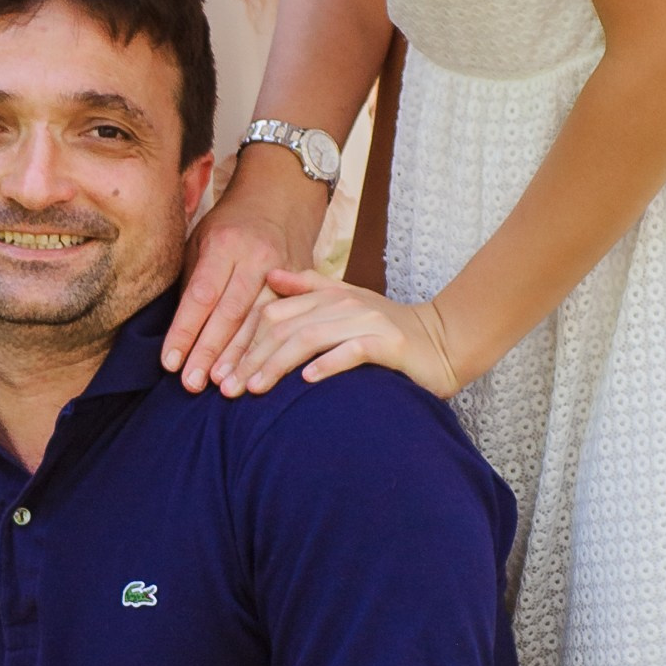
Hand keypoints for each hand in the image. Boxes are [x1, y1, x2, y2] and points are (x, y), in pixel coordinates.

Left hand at [162, 161, 329, 392]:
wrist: (281, 200)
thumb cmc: (230, 226)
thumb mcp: (202, 240)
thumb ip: (192, 282)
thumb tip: (178, 333)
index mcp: (226, 244)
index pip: (201, 295)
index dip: (185, 332)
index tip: (170, 363)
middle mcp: (257, 258)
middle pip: (231, 313)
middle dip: (210, 352)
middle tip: (193, 385)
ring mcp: (285, 270)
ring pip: (262, 322)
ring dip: (241, 358)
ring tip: (224, 388)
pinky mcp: (305, 283)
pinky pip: (287, 321)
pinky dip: (270, 350)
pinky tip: (258, 372)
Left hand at [212, 272, 460, 401]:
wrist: (445, 341)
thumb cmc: (388, 331)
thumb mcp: (346, 304)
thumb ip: (309, 288)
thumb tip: (270, 276)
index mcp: (327, 295)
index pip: (270, 314)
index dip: (241, 342)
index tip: (220, 372)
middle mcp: (341, 304)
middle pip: (282, 328)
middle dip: (249, 358)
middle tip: (226, 389)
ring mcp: (365, 321)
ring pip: (308, 339)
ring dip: (275, 364)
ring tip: (253, 389)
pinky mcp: (388, 343)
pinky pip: (351, 351)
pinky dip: (327, 365)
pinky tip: (306, 381)